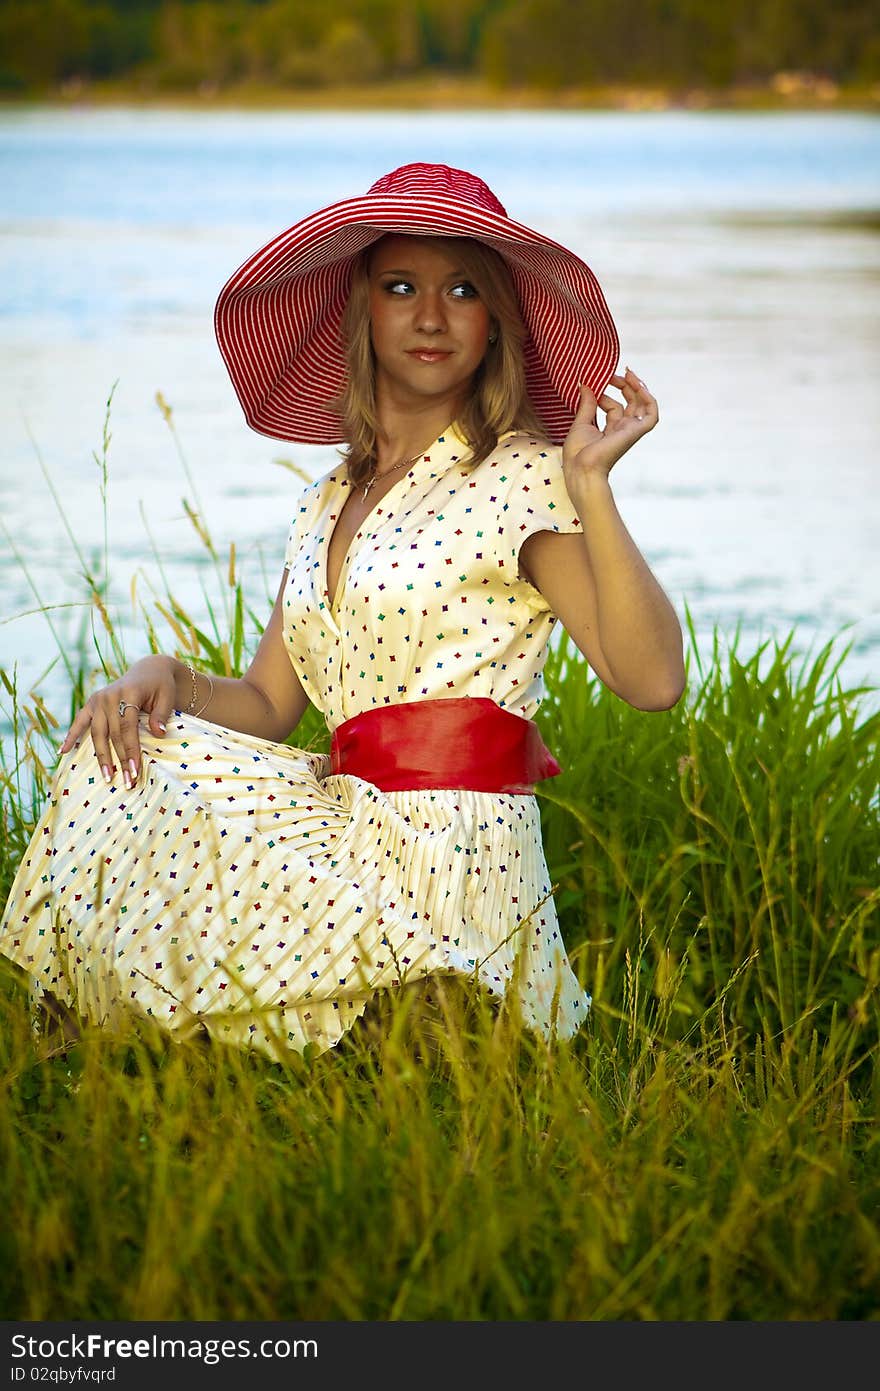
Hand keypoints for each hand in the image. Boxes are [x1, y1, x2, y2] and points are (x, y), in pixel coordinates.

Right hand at [59, 654, 177, 788]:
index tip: (135, 771)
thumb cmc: (161, 687)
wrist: (149, 671)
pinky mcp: (92, 703)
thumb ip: (161, 714)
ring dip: (101, 756)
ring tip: (107, 777)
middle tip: (127, 782)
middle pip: (112, 734)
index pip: (128, 727)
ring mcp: (98, 699)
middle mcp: (110, 696)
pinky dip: (70, 736)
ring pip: (97, 733)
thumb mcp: (167, 697)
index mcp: (129, 692)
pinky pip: (79, 721)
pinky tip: (63, 752)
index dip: (131, 750)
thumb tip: (158, 733)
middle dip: (119, 759)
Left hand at [562, 366, 658, 481]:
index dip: (607, 392)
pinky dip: (649, 400)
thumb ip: (586, 404)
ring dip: (637, 387)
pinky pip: (651, 415)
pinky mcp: (635, 432)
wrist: (581, 468)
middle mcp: (622, 429)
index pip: (615, 406)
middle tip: (612, 375)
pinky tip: (639, 386)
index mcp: (609, 429)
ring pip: (642, 405)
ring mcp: (630, 430)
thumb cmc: (578, 453)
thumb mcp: (581, 422)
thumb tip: (585, 385)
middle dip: (624, 386)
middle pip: (631, 403)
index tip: (596, 383)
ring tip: (628, 373)